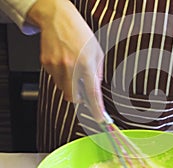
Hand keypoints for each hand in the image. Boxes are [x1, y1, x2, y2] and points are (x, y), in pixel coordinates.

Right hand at [27, 0, 105, 120]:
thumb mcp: (97, 51)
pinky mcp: (46, 64)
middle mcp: (71, 67)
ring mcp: (56, 66)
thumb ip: (98, 71)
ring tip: (72, 66)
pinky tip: (64, 61)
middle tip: (82, 86)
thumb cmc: (80, 33)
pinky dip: (61, 75)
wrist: (57, 19)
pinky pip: (55, 78)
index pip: (92, 92)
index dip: (96, 108)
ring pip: (63, 88)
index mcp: (87, 63)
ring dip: (70, 84)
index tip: (99, 117)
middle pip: (73, 97)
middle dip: (79, 97)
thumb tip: (96, 87)